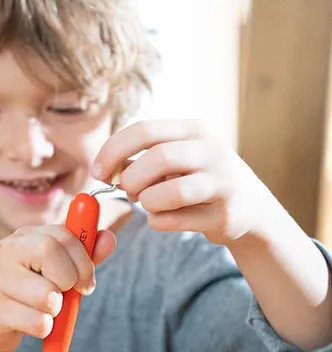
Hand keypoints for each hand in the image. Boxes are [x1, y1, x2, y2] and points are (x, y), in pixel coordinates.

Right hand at [0, 225, 115, 351]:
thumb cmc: (24, 294)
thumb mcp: (54, 271)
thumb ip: (82, 255)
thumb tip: (109, 238)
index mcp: (24, 237)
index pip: (62, 234)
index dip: (84, 260)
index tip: (87, 282)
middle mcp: (6, 251)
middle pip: (49, 252)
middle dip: (69, 280)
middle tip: (65, 296)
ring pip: (47, 295)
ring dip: (56, 311)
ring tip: (44, 311)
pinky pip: (37, 322)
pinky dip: (44, 329)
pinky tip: (31, 325)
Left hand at [93, 120, 281, 246]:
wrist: (253, 210)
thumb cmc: (202, 181)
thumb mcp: (180, 159)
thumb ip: (146, 158)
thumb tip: (107, 168)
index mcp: (195, 130)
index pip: (145, 129)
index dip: (113, 151)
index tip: (98, 172)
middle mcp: (212, 151)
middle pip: (157, 159)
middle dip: (132, 180)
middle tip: (129, 192)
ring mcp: (222, 183)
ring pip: (168, 193)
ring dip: (147, 203)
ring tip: (151, 204)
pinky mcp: (224, 215)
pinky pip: (174, 220)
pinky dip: (158, 222)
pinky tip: (165, 218)